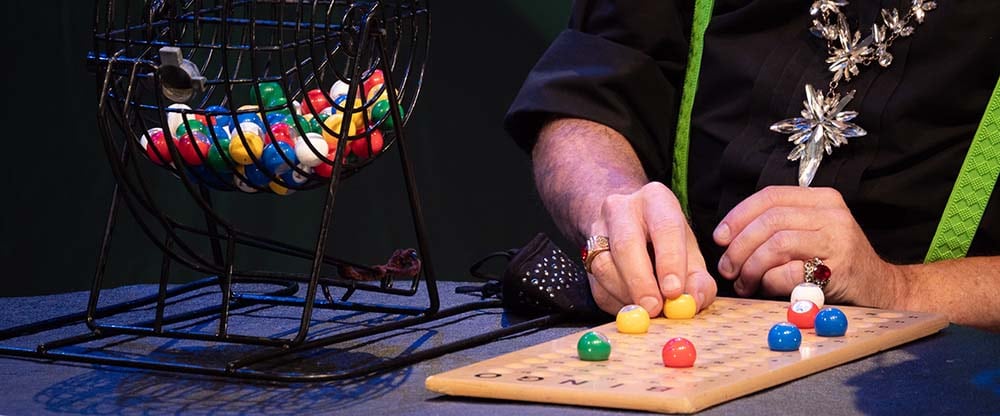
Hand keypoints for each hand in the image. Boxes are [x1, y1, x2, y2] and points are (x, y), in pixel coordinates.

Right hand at [587, 182, 717, 315]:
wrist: (630, 228)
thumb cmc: (667, 242)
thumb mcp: (690, 253)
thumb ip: (699, 280)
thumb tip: (693, 301)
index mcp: (655, 200)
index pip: (664, 227)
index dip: (670, 261)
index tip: (674, 291)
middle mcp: (621, 208)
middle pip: (626, 244)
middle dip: (641, 282)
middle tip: (654, 308)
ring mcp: (597, 229)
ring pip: (605, 267)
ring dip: (627, 295)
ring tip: (647, 309)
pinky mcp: (585, 254)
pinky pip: (597, 285)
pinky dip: (617, 302)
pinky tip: (633, 304)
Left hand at [713, 186, 897, 304]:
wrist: (881, 289)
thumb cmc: (834, 263)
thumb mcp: (809, 234)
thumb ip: (777, 227)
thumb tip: (727, 237)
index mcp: (821, 199)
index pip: (770, 196)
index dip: (738, 215)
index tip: (719, 237)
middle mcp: (831, 214)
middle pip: (769, 220)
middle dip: (739, 246)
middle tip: (727, 268)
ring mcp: (838, 239)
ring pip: (777, 244)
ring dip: (751, 266)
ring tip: (743, 283)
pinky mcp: (840, 268)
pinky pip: (790, 272)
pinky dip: (770, 282)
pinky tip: (765, 289)